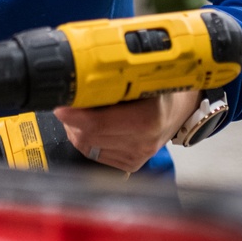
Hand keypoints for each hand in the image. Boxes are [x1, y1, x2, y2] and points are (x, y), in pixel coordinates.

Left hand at [54, 88, 199, 174]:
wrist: (180, 110)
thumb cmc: (160, 90)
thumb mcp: (142, 77)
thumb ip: (114, 80)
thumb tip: (81, 76)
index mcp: (146, 119)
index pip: (97, 124)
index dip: (73, 116)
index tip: (61, 106)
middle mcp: (142, 141)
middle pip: (88, 137)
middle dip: (72, 122)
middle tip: (68, 106)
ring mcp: (137, 156)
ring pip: (88, 147)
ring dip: (77, 132)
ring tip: (77, 116)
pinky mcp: (131, 164)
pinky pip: (96, 154)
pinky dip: (88, 141)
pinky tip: (90, 128)